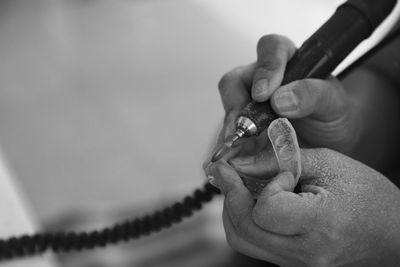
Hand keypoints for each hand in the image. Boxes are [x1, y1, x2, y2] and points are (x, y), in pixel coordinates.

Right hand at [207, 34, 399, 171]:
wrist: (331, 142)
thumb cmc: (333, 115)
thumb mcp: (333, 104)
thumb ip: (312, 95)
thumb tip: (279, 99)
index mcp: (288, 61)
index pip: (271, 49)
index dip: (264, 69)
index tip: (263, 95)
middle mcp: (262, 78)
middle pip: (236, 80)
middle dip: (236, 106)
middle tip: (241, 129)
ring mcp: (249, 103)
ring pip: (228, 108)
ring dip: (230, 129)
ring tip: (236, 149)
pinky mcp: (244, 126)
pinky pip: (230, 132)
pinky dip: (232, 145)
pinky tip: (236, 157)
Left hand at [210, 148, 399, 266]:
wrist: (391, 233)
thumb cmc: (368, 196)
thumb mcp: (328, 164)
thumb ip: (279, 159)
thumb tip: (239, 162)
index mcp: (320, 225)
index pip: (265, 212)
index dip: (265, 187)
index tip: (278, 175)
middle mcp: (304, 253)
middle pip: (241, 230)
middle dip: (229, 196)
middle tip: (228, 173)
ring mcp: (295, 264)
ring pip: (242, 240)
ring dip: (233, 209)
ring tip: (241, 185)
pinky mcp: (291, 264)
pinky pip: (255, 244)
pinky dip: (247, 220)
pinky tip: (255, 201)